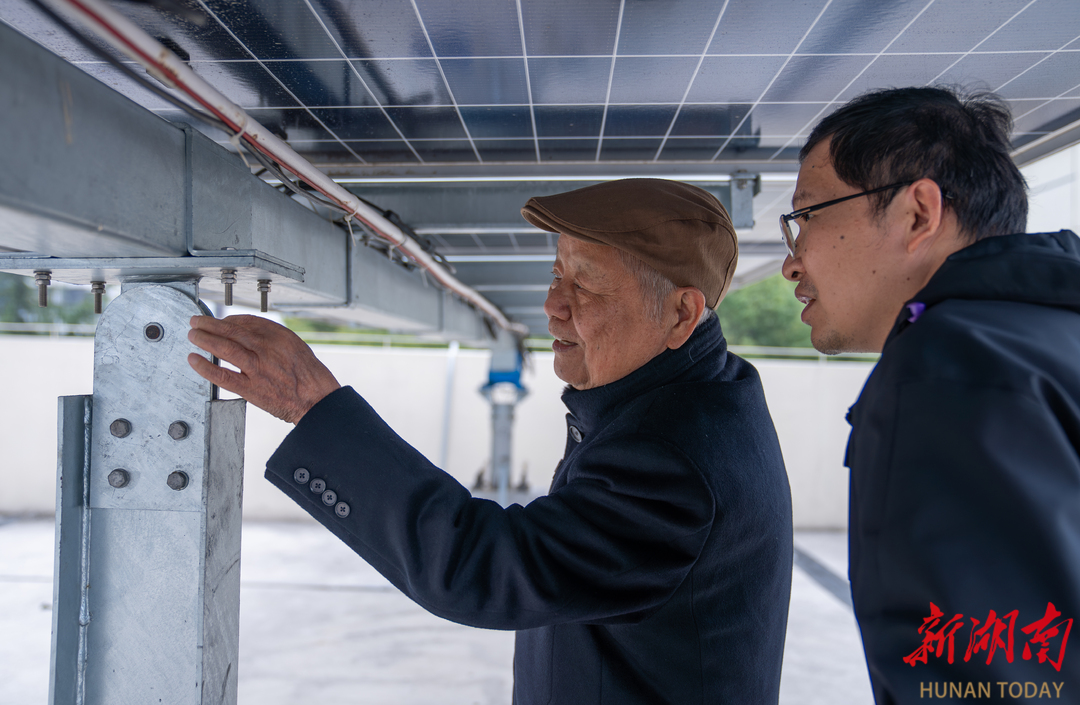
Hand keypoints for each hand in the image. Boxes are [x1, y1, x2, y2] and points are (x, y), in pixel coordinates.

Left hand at [187, 315, 340, 423]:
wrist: (318, 401)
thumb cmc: (310, 377)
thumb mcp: (297, 347)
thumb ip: (274, 340)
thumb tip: (250, 334)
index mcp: (279, 336)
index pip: (247, 321)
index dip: (229, 319)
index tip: (220, 321)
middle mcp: (267, 349)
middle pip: (231, 330)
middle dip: (210, 324)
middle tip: (197, 322)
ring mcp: (258, 368)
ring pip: (224, 347)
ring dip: (204, 339)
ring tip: (193, 336)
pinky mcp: (251, 388)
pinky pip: (222, 375)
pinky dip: (206, 367)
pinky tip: (195, 360)